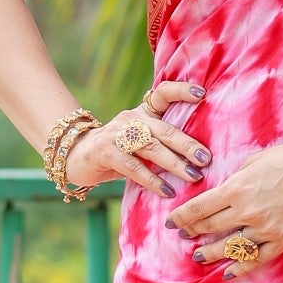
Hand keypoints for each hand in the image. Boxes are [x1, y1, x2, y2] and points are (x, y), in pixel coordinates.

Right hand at [63, 80, 210, 197]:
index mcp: (143, 113)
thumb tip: (200, 160)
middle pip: (164, 129)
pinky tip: (167, 191)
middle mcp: (131, 118)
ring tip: (193, 176)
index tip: (203, 93)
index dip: (181, 90)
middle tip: (206, 158)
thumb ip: (162, 144)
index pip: (163, 94)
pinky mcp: (105, 152)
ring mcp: (116, 134)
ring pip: (151, 148)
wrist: (76, 157)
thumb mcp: (140, 142)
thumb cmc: (118, 152)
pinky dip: (151, 180)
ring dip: (174, 163)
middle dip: (187, 144)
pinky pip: (133, 167)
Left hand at [166, 134, 282, 275]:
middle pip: (211, 228)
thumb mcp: (256, 160)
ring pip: (230, 248)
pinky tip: (228, 273)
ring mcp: (266, 230)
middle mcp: (247, 212)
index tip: (172, 222)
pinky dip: (240, 268)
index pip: (200, 208)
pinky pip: (256, 260)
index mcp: (237, 188)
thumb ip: (236, 179)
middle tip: (184, 236)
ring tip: (199, 256)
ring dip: (211, 254)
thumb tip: (222, 192)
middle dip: (194, 232)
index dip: (182, 217)